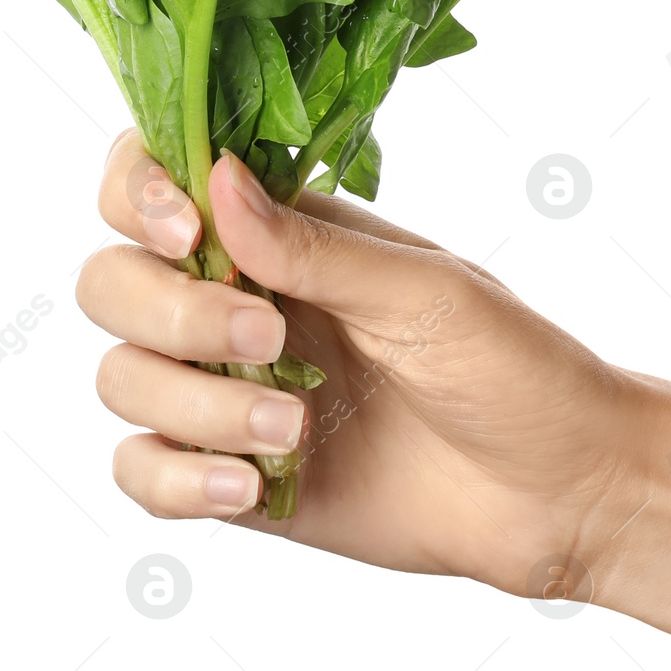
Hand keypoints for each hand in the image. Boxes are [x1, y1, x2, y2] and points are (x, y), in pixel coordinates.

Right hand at [76, 130, 649, 594]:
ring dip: (194, 403)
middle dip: (171, 310)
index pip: (154, 182)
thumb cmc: (510, 366)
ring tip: (295, 427)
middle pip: (112, 281)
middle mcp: (237, 299)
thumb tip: (217, 176)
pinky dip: (175, 478)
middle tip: (267, 339)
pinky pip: (141, 471)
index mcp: (281, 232)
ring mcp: (226, 390)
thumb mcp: (422, 293)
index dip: (139, 195)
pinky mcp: (230, 474)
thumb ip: (311, 248)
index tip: (186, 233)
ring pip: (122, 377)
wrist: (558, 494)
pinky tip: (245, 488)